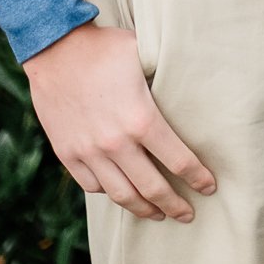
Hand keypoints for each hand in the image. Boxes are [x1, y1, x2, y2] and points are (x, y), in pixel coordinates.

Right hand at [24, 21, 214, 221]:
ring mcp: (88, 151)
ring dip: (143, 208)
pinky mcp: (67, 153)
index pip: (179, 161)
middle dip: (175, 205)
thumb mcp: (147, 60)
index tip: (210, 187)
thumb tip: (197, 86)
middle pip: (153, 188)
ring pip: (121, 194)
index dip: (198, 178)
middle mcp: (116, 142)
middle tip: (188, 215)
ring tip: (158, 214)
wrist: (54, 49)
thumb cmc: (106, 49)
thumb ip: (168, 82)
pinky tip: (123, 193)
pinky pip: (92, 185)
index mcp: (142, 119)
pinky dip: (110, 193)